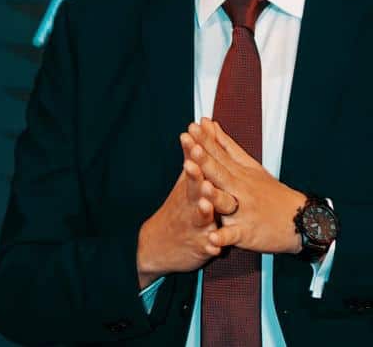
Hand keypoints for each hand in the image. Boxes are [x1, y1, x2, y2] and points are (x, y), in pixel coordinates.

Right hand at [136, 130, 238, 287]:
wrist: (157, 245)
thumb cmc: (178, 207)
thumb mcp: (183, 180)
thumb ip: (192, 154)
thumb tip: (197, 126)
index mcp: (190, 186)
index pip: (193, 165)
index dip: (194, 153)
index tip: (193, 138)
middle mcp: (191, 204)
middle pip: (194, 188)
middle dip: (195, 177)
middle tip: (195, 166)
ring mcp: (195, 225)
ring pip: (200, 216)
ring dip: (203, 210)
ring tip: (205, 204)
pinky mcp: (201, 246)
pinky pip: (207, 246)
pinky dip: (211, 245)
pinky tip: (215, 246)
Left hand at [185, 117, 306, 254]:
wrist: (298, 219)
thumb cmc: (271, 192)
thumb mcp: (250, 166)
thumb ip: (226, 145)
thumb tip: (209, 124)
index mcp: (239, 172)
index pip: (220, 153)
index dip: (205, 141)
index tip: (192, 127)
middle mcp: (240, 189)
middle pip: (220, 173)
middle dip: (205, 160)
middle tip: (192, 147)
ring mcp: (243, 211)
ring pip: (226, 202)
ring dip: (213, 196)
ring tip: (202, 187)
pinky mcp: (247, 232)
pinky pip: (233, 236)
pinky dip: (223, 238)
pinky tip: (212, 238)